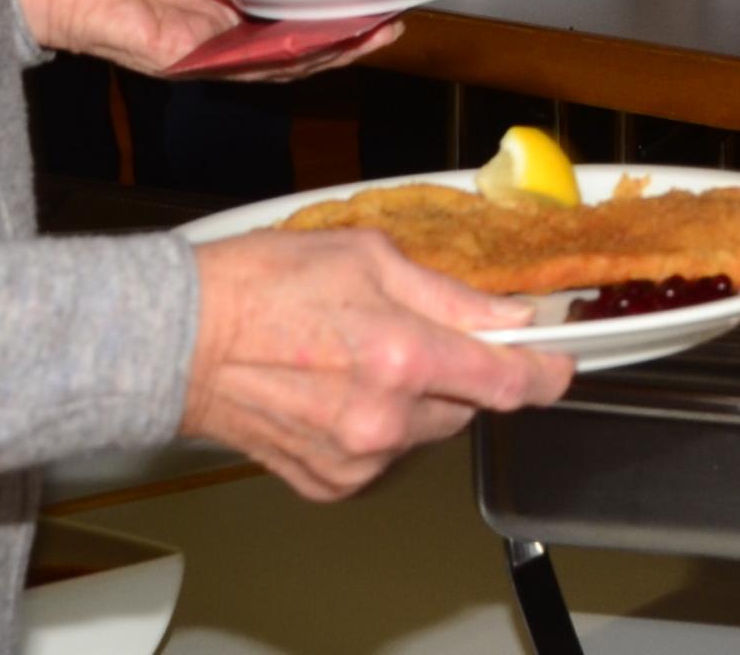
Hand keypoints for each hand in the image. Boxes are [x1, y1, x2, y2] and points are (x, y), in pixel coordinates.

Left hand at [3, 0, 393, 78]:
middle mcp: (208, 11)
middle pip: (295, 27)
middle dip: (352, 20)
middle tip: (405, 0)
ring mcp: (199, 39)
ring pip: (284, 55)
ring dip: (338, 44)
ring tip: (386, 27)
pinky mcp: (183, 53)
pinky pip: (249, 65)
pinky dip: (297, 57)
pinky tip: (335, 41)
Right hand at [181, 228, 572, 500]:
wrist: (181, 342)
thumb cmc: (263, 286)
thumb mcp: (369, 257)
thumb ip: (451, 295)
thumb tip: (509, 317)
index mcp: (403, 355)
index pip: (508, 382)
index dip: (545, 372)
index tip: (559, 363)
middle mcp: (385, 418)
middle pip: (469, 406)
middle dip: (462, 372)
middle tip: (416, 336)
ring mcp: (357, 458)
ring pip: (426, 431)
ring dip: (418, 400)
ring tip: (362, 359)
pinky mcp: (330, 482)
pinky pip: (383, 455)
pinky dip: (378, 427)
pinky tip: (337, 392)